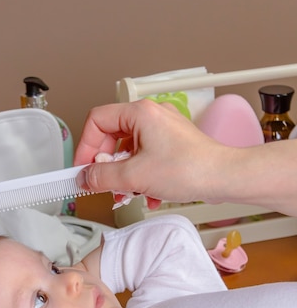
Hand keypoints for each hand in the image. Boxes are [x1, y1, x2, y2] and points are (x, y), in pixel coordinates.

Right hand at [74, 99, 221, 206]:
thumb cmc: (191, 168)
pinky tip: (147, 194)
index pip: (97, 120)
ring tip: (127, 192)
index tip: (83, 168)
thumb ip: (102, 177)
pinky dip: (141, 176)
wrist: (224, 177)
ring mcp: (162, 130)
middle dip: (106, 165)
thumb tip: (84, 178)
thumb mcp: (135, 176)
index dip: (85, 146)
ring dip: (123, 175)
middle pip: (111, 137)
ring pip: (128, 150)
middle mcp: (151, 116)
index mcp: (140, 113)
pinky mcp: (171, 145)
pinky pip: (144, 157)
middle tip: (102, 182)